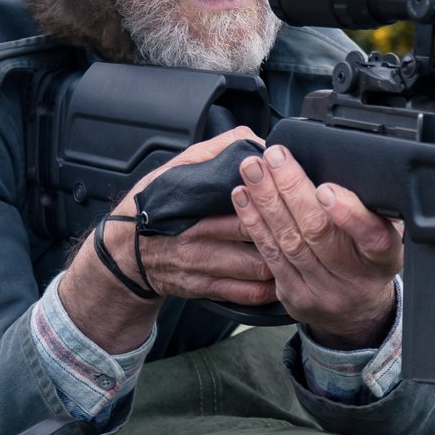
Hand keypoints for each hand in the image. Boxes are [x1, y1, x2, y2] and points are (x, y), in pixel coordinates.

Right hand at [60, 126, 284, 352]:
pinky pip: (243, 295)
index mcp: (193, 207)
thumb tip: (252, 140)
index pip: (242, 205)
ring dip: (283, 262)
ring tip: (305, 253)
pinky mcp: (203, 289)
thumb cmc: (152, 207)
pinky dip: (268, 289)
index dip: (272, 202)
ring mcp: (201, 268)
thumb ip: (214, 151)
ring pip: (254, 269)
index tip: (296, 197)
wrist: (123, 254)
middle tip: (311, 228)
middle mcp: (197, 240)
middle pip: (254, 238)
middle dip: (285, 233)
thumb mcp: (175, 169)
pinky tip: (286, 279)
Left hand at [230, 144, 403, 349]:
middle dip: (292, 189)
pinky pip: (271, 256)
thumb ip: (368, 208)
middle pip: (319, 233)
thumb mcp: (386, 233)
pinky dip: (255, 223)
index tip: (326, 189)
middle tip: (274, 158)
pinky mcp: (294, 297)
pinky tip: (244, 198)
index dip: (348, 214)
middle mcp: (354, 279)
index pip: (371, 236)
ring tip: (252, 170)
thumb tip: (339, 166)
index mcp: (383, 258)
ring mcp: (322, 292)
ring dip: (266, 200)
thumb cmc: (369, 259)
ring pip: (289, 242)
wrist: (358, 311)